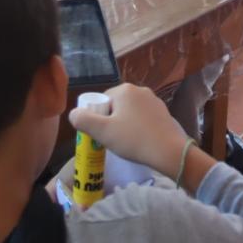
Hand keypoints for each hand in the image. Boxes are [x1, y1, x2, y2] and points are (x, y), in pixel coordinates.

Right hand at [68, 83, 193, 176]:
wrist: (169, 152)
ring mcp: (154, 101)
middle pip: (116, 106)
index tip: (103, 134)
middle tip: (113, 140)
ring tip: (128, 143)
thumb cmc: (133, 139)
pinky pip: (144, 118)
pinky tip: (141, 142)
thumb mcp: (102, 131)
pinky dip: (139, 128)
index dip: (98, 118)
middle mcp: (140, 90)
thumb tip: (73, 114)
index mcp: (124, 89)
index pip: (102, 101)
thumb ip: (83, 120)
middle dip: (112, 122)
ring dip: (125, 125)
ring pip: (130, 113)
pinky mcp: (164, 113)